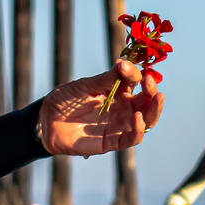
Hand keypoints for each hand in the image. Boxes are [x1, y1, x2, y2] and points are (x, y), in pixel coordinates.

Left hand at [39, 60, 163, 155]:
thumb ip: (105, 79)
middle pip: (147, 101)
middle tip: (150, 82)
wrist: (46, 121)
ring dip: (154, 110)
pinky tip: (137, 117)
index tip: (124, 66)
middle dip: (152, 91)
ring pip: (146, 120)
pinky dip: (139, 129)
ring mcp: (119, 124)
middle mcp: (122, 107)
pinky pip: (132, 138)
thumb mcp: (84, 86)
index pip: (135, 81)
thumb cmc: (65, 100)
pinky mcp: (113, 141)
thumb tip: (124, 63)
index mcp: (117, 90)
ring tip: (157, 97)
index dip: (135, 73)